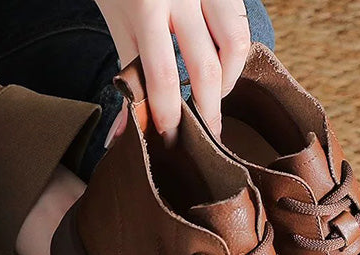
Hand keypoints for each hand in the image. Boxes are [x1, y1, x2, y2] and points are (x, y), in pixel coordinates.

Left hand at [96, 0, 250, 140]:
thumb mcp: (118, 22)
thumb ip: (129, 74)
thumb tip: (126, 134)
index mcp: (147, 7)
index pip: (161, 75)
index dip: (167, 113)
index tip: (169, 137)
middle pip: (207, 67)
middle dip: (207, 111)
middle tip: (205, 137)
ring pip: (237, 43)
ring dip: (230, 80)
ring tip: (215, 96)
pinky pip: (241, 22)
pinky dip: (236, 52)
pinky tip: (223, 66)